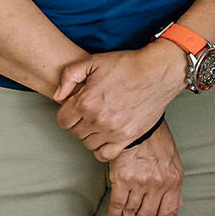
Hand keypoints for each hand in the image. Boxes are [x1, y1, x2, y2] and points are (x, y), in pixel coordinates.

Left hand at [54, 44, 181, 161]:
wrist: (156, 72)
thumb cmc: (126, 65)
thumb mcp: (92, 61)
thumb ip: (69, 76)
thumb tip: (58, 96)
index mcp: (86, 101)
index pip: (62, 121)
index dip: (67, 113)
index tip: (75, 108)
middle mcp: (97, 119)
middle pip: (75, 133)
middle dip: (78, 122)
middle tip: (89, 112)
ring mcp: (113, 131)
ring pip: (88, 144)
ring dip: (90, 134)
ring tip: (99, 122)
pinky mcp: (127, 138)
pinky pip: (105, 154)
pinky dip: (102, 148)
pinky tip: (105, 136)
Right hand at [106, 122, 183, 215]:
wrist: (141, 124)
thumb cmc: (158, 142)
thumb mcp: (175, 163)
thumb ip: (175, 187)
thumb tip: (177, 206)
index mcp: (173, 183)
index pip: (168, 215)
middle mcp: (157, 186)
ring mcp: (139, 182)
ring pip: (132, 213)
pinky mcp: (122, 177)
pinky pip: (118, 202)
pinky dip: (115, 214)